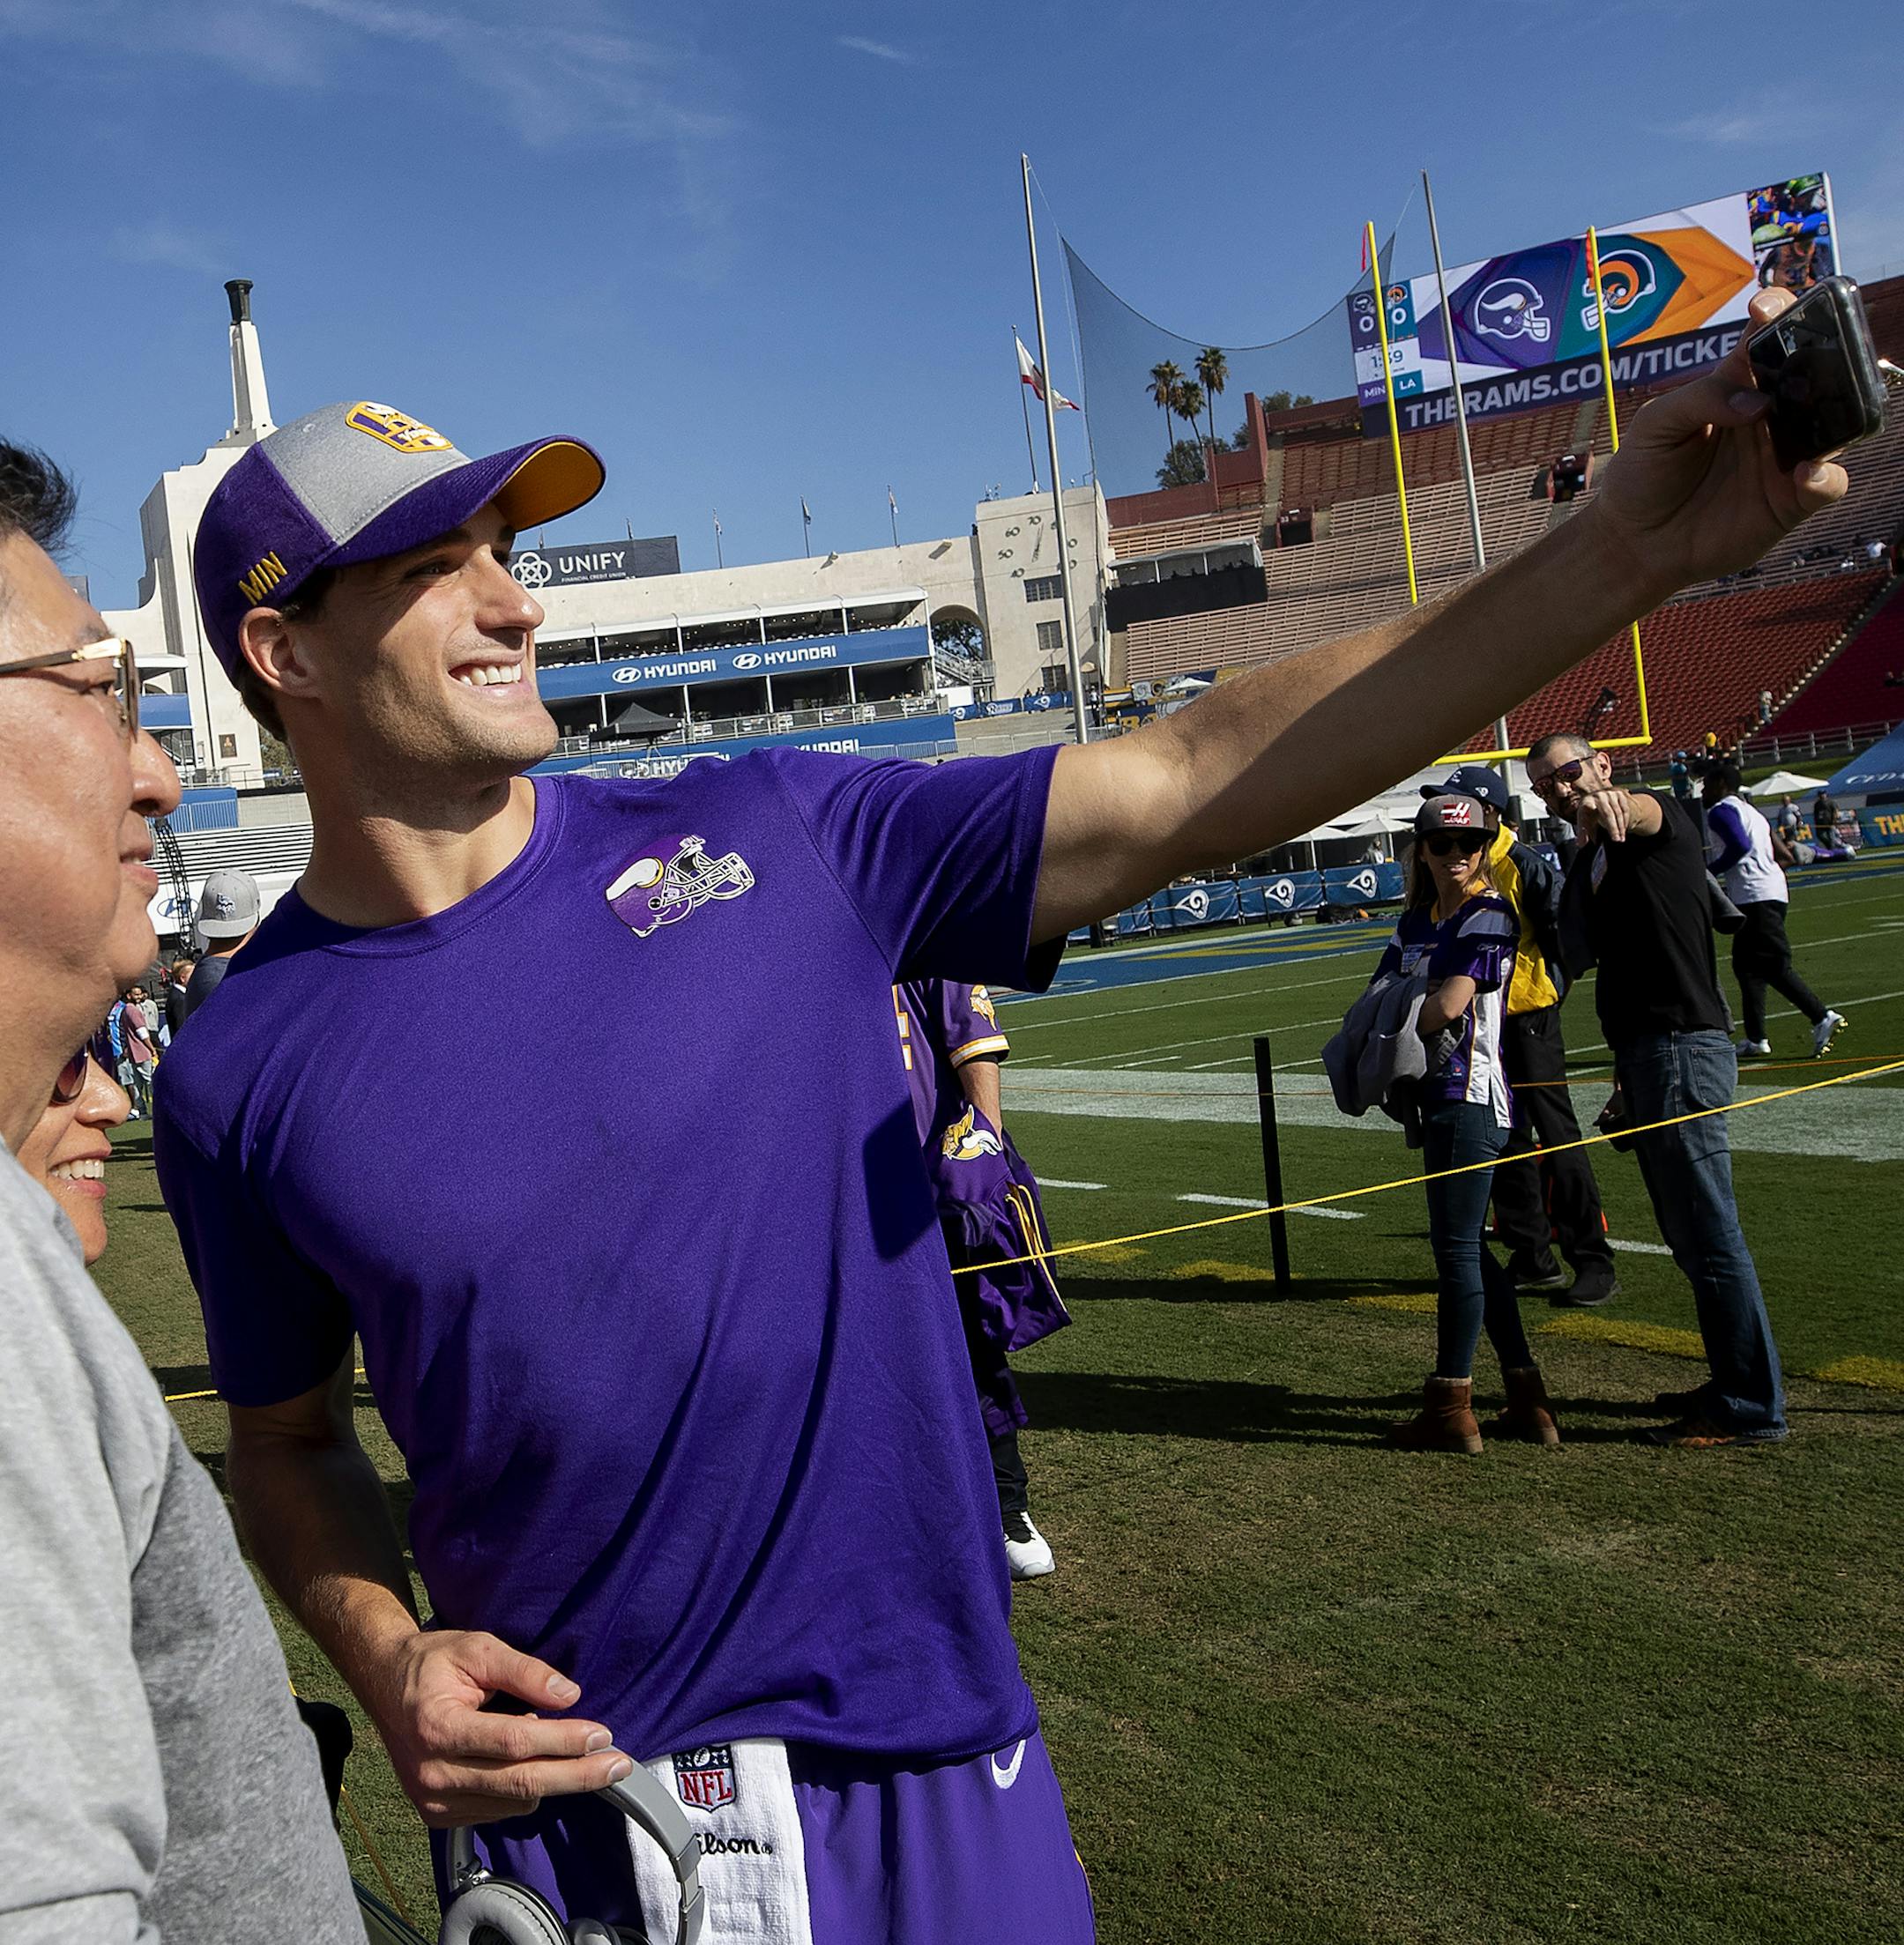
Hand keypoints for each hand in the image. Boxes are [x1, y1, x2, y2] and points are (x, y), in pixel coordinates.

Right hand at [366, 1629, 632, 1826]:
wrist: (384, 1684)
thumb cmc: (433, 1662)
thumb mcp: (479, 1648)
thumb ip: (524, 1671)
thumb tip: (570, 1695)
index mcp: (439, 1729)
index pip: (514, 1743)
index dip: (563, 1741)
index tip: (602, 1735)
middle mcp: (433, 1774)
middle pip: (520, 1784)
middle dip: (576, 1775)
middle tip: (619, 1765)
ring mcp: (433, 1800)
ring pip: (514, 1803)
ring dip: (552, 1779)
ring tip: (566, 1746)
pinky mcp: (438, 1814)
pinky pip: (499, 1811)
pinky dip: (525, 1791)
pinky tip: (528, 1759)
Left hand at [1573, 781, 1631, 843]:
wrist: (1599, 800)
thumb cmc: (1589, 814)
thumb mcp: (1584, 822)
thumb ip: (1582, 833)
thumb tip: (1580, 845)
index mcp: (1586, 802)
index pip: (1588, 805)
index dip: (1590, 806)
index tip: (1592, 808)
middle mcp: (1598, 796)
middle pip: (1608, 813)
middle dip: (1613, 828)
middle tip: (1616, 840)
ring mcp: (1610, 793)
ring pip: (1618, 812)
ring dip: (1621, 827)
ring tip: (1621, 838)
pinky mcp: (1620, 794)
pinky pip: (1625, 809)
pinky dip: (1625, 820)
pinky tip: (1623, 829)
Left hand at [1584, 287, 1849, 605]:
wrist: (1635, 541)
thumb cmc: (1641, 475)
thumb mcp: (1654, 425)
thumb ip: (1700, 400)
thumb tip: (1757, 404)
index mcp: (1736, 387)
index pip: (1767, 339)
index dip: (1777, 314)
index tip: (1767, 308)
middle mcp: (1769, 417)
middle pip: (1813, 376)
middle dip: (1822, 362)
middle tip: (1811, 364)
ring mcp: (1782, 457)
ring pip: (1831, 426)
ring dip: (1833, 416)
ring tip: (1811, 419)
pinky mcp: (1788, 501)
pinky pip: (1826, 484)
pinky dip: (1825, 477)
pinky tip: (1805, 474)